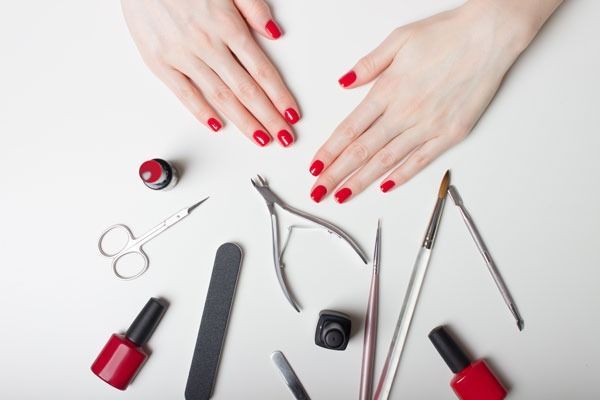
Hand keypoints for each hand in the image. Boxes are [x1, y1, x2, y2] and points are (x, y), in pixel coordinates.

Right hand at [122, 0, 299, 146]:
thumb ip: (253, 6)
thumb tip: (274, 33)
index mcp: (227, 24)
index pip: (262, 70)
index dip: (280, 96)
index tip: (292, 114)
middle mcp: (207, 44)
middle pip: (246, 90)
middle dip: (268, 118)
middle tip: (284, 137)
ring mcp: (182, 55)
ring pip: (220, 96)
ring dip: (243, 121)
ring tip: (259, 138)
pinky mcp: (159, 62)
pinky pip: (184, 93)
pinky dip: (201, 112)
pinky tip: (217, 126)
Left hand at [308, 0, 559, 202]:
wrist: (491, 35)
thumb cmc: (447, 34)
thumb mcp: (399, 39)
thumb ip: (368, 65)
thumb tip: (344, 83)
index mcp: (388, 90)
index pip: (350, 129)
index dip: (329, 151)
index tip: (314, 167)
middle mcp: (405, 112)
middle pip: (362, 150)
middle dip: (336, 174)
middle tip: (318, 192)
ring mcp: (429, 126)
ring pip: (387, 160)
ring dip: (362, 181)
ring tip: (342, 196)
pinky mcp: (451, 133)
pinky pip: (421, 160)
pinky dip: (402, 175)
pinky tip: (385, 186)